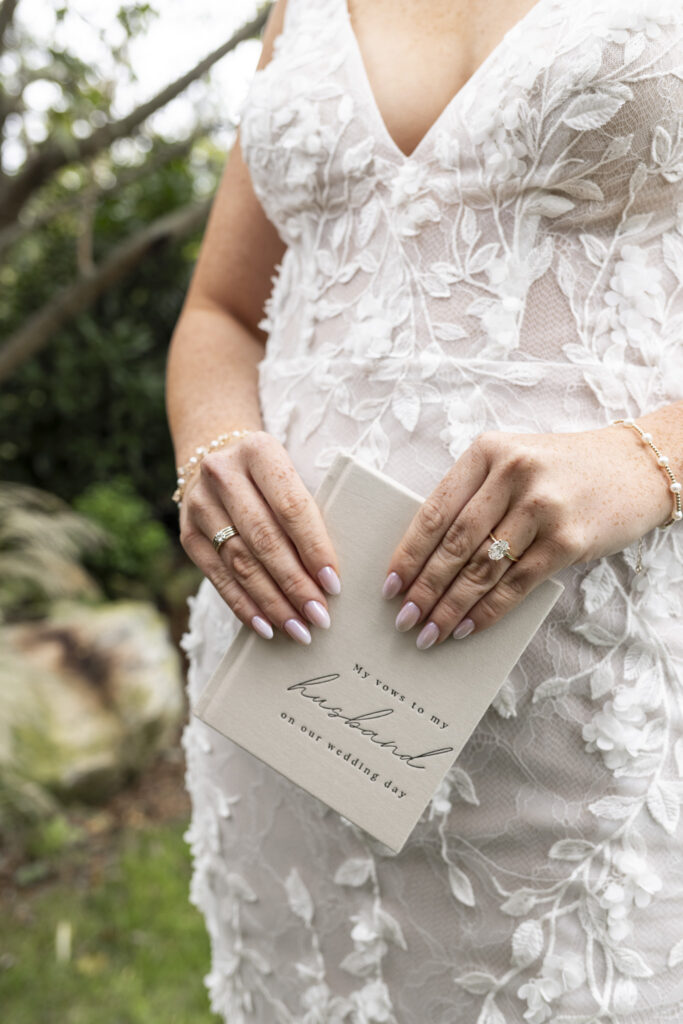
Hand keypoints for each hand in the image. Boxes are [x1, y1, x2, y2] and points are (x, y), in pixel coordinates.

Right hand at [178, 430, 340, 643]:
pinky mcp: (187, 534)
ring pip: (240, 562)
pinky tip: (266, 626)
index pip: (291, 507)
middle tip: (319, 616)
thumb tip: (329, 576)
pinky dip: (244, 605)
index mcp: (259, 451)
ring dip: (272, 601)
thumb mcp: (290, 475)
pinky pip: (218, 577)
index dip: (314, 548)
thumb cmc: (270, 476)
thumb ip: (306, 514)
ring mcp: (199, 505)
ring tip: (298, 628)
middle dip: (294, 584)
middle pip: (264, 539)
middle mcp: (223, 474)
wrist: (215, 456)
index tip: (334, 584)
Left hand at [381, 425, 672, 648]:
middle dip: (425, 587)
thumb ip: (474, 496)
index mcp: (488, 452)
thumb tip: (426, 558)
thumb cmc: (562, 470)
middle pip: (455, 544)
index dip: (409, 553)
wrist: (635, 466)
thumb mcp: (512, 462)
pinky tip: (468, 627)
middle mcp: (513, 474)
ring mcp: (542, 507)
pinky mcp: (568, 540)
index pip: (435, 510)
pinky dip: (488, 610)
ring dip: (451, 606)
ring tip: (430, 632)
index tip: (390, 584)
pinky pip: (516, 584)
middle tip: (405, 618)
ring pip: (483, 568)